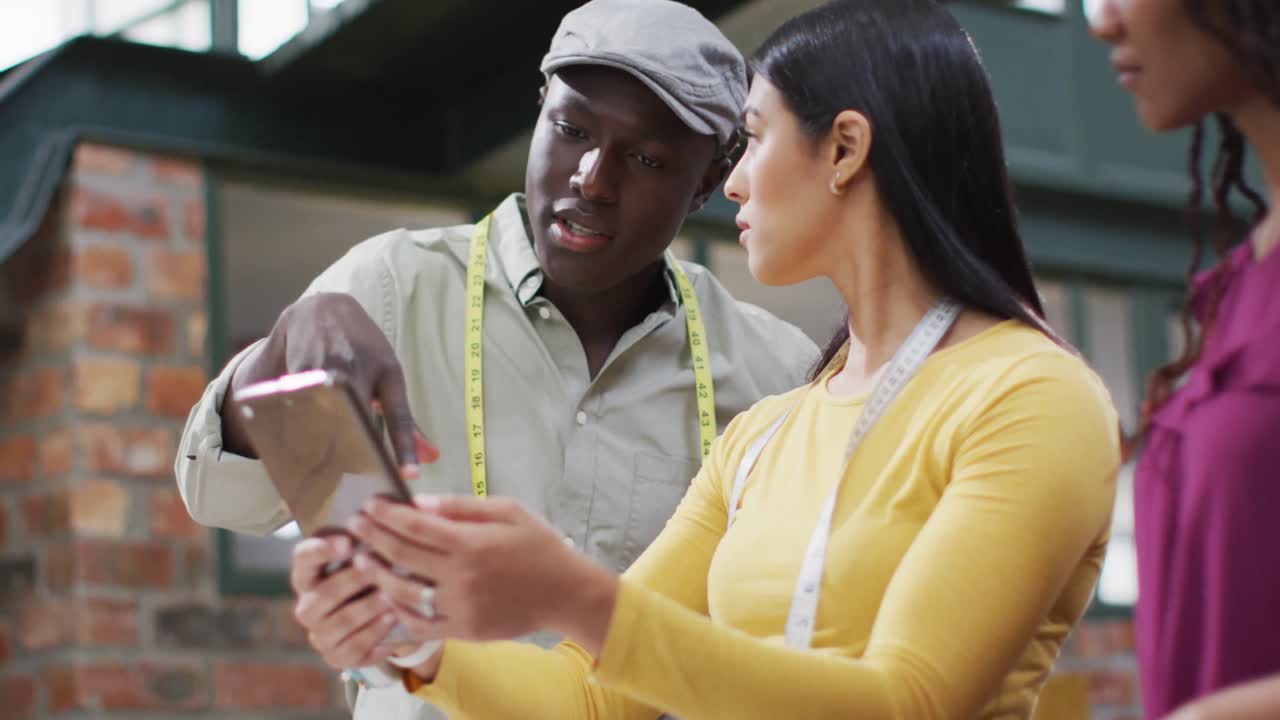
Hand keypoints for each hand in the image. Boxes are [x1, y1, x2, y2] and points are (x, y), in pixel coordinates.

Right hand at [222, 292, 438, 467]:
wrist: (322, 310)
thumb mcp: (388, 377)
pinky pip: (297, 408)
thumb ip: (405, 421)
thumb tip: (433, 458)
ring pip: (324, 414)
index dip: (403, 445)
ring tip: (321, 481)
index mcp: (386, 370)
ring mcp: (324, 367)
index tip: (409, 475)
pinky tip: (293, 457)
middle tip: (358, 488)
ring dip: (322, 445)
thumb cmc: (363, 350)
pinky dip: (295, 432)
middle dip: (357, 450)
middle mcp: (357, 367)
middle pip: (357, 416)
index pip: (399, 414)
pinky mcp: (295, 370)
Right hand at [291, 534, 403, 669]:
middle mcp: (308, 605)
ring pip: (340, 620)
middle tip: (373, 566)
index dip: (321, 550)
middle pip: (323, 592)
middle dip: (351, 579)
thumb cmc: (375, 576)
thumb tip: (403, 492)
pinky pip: (355, 646)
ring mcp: (320, 633)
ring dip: (366, 607)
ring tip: (390, 596)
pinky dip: (376, 632)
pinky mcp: (337, 656)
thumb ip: (375, 532)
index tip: (347, 541)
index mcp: (309, 574)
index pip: (303, 558)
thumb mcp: (372, 553)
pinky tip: (393, 618)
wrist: (384, 619)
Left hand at [349, 496, 619, 653]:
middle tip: (354, 526)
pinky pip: (422, 623)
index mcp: (472, 543)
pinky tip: (389, 597)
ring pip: (405, 593)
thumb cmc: (539, 546)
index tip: (370, 505)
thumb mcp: (508, 511)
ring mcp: (460, 607)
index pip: (416, 527)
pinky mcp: (463, 629)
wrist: (565, 593)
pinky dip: (401, 610)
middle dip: (374, 538)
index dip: (388, 515)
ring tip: (363, 560)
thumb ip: (462, 506)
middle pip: (404, 557)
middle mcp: (461, 577)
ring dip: (379, 575)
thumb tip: (420, 502)